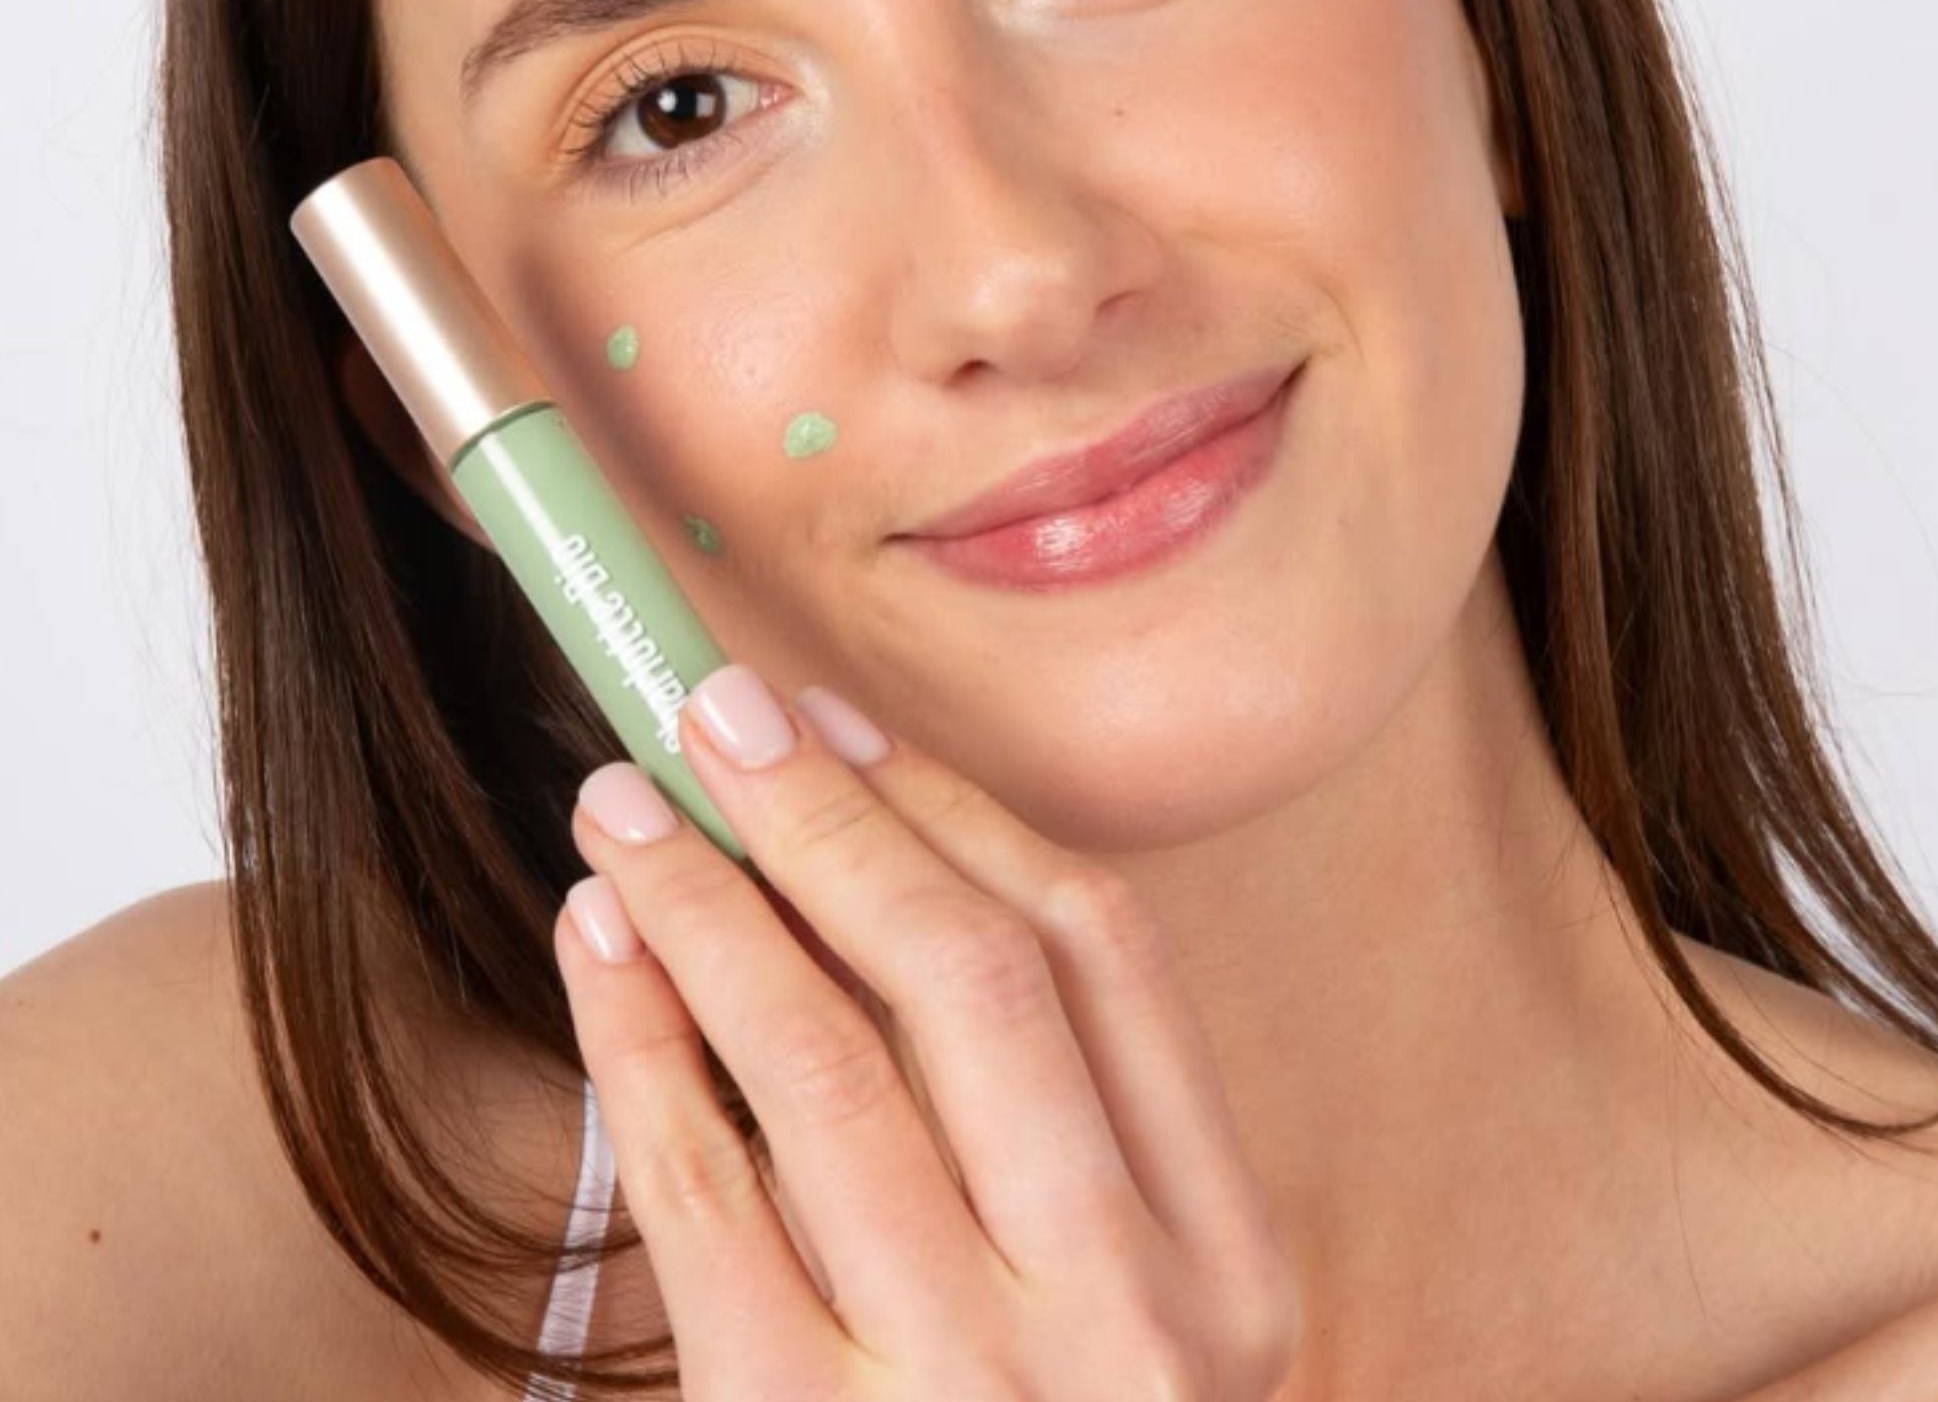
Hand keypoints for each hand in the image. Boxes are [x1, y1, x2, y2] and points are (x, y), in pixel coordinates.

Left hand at [556, 661, 1303, 1399]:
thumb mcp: (1137, 1335)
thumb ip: (1066, 1146)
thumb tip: (891, 877)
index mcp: (1224, 1263)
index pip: (1108, 956)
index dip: (964, 815)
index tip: (852, 733)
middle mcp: (1120, 1315)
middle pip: (968, 976)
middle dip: (828, 818)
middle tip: (715, 715)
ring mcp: (965, 1388)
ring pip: (821, 1062)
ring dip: (709, 906)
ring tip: (623, 813)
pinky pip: (702, 1197)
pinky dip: (640, 1047)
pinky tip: (600, 959)